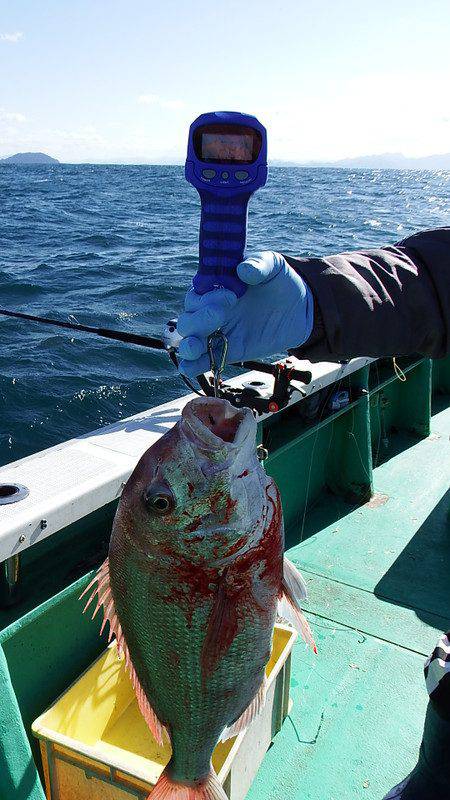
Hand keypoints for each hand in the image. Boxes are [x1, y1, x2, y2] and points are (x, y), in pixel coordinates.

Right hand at [177, 251, 313, 376]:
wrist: (301, 307)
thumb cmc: (281, 281)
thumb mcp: (273, 266)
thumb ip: (259, 264)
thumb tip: (244, 269)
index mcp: (216, 288)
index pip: (197, 294)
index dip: (207, 296)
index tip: (230, 294)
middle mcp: (211, 310)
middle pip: (189, 319)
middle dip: (198, 319)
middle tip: (221, 314)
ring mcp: (218, 333)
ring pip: (190, 340)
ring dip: (188, 344)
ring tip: (196, 346)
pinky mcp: (229, 351)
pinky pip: (204, 361)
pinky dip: (193, 365)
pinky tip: (190, 367)